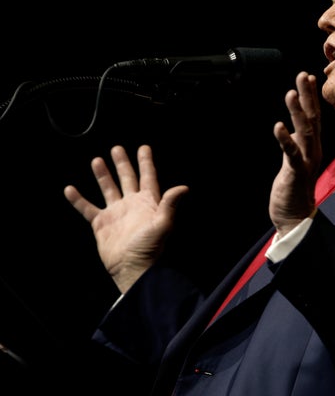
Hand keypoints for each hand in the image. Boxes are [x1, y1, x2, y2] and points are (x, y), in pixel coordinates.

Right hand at [63, 144, 188, 292]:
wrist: (132, 267)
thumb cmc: (150, 247)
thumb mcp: (163, 223)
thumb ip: (170, 204)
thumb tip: (184, 188)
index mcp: (148, 202)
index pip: (148, 177)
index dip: (146, 162)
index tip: (143, 148)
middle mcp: (132, 204)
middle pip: (127, 179)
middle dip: (122, 163)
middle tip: (117, 148)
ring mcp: (116, 213)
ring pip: (108, 189)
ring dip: (103, 175)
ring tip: (97, 160)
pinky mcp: (101, 223)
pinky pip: (88, 208)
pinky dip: (78, 199)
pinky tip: (70, 189)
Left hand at [269, 72, 322, 235]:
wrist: (296, 219)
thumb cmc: (295, 190)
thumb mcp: (295, 161)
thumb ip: (296, 144)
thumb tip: (291, 128)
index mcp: (312, 147)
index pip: (314, 117)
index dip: (311, 97)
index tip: (308, 77)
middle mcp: (313, 151)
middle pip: (313, 119)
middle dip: (308, 97)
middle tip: (304, 76)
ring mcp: (306, 162)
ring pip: (305, 133)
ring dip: (298, 113)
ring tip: (291, 94)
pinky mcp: (296, 173)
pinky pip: (291, 154)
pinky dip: (285, 139)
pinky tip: (278, 126)